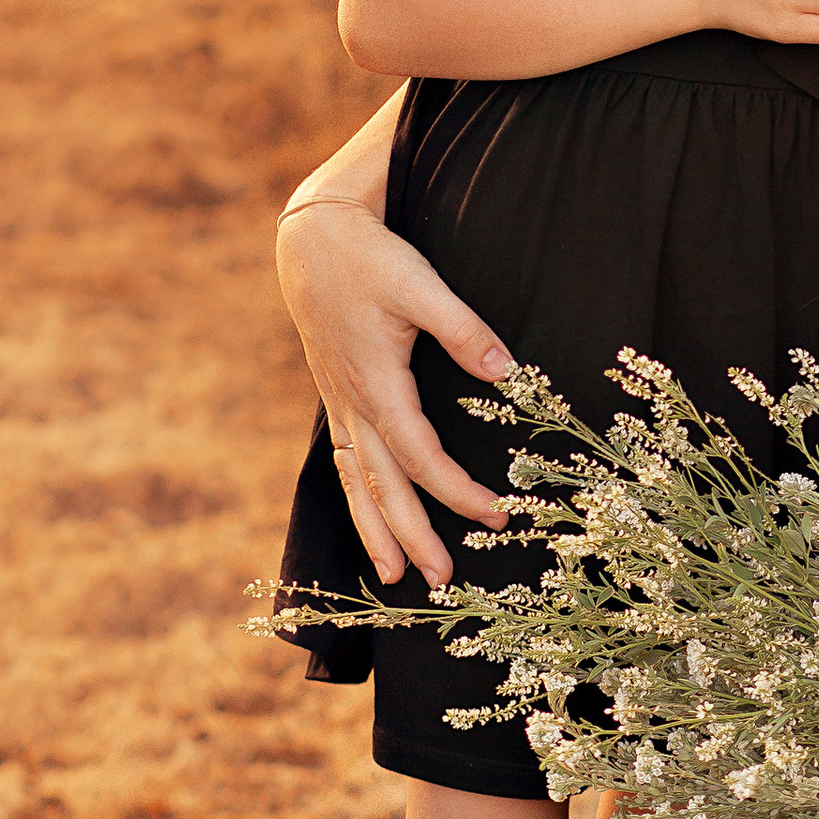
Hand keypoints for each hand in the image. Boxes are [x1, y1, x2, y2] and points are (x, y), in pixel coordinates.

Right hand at [277, 195, 513, 589]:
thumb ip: (464, 330)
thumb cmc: (369, 258)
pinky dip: (356, 495)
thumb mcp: (421, 285)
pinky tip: (367, 516)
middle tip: (441, 580)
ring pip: (355, 482)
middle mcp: (353, 404)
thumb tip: (506, 374)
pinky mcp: (336, 395)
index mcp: (377, 385)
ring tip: (391, 576)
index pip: (422, 458)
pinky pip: (344, 460)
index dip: (458, 492)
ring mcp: (339, 403)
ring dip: (375, 530)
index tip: (497, 515)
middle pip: (383, 486)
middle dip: (411, 536)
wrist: (312, 238)